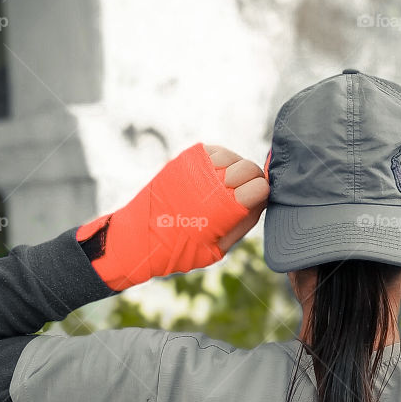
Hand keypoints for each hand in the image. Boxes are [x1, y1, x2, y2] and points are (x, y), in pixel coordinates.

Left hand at [77, 143, 269, 290]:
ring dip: (233, 168)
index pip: (260, 186)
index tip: (252, 201)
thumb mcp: (219, 248)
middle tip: (238, 193)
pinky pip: (214, 151)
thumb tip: (260, 201)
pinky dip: (218, 160)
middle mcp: (214, 181)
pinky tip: (211, 176)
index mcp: (226, 205)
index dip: (260, 193)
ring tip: (223, 185)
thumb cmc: (182, 250)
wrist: (140, 237)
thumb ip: (242, 223)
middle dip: (250, 180)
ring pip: (232, 156)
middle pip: (250, 168)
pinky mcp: (186, 158)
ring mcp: (199, 166)